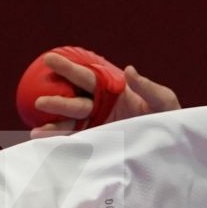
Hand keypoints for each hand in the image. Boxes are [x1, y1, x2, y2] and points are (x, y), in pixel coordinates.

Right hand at [28, 53, 181, 137]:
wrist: (170, 148)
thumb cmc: (168, 119)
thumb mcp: (164, 101)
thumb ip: (147, 87)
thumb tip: (129, 70)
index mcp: (112, 90)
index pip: (87, 77)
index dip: (68, 68)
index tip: (49, 59)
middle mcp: (100, 106)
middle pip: (74, 99)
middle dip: (56, 98)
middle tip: (39, 100)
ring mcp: (96, 124)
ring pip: (70, 121)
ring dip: (53, 122)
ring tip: (36, 126)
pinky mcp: (96, 141)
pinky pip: (74, 140)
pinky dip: (58, 139)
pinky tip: (42, 138)